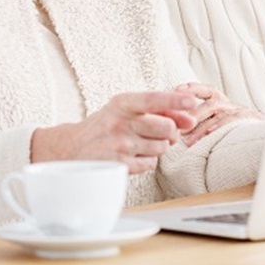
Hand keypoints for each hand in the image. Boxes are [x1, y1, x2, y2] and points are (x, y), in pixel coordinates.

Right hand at [30, 91, 197, 173]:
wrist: (72, 148)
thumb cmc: (107, 125)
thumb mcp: (126, 109)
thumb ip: (158, 109)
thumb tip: (189, 118)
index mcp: (122, 103)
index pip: (152, 99)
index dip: (174, 101)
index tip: (191, 102)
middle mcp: (120, 122)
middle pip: (166, 127)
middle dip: (170, 131)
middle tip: (159, 132)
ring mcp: (119, 145)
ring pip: (162, 147)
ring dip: (158, 147)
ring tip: (139, 142)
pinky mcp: (119, 165)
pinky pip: (151, 163)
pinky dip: (147, 160)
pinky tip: (132, 155)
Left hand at [175, 82, 264, 145]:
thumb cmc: (238, 135)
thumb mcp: (221, 126)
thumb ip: (204, 125)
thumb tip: (179, 131)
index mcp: (225, 104)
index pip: (208, 91)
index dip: (194, 88)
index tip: (177, 89)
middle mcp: (233, 106)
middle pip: (211, 103)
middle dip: (193, 113)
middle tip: (177, 128)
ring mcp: (242, 112)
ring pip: (219, 112)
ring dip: (201, 126)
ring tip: (188, 141)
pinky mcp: (251, 121)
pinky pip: (233, 121)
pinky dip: (220, 126)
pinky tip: (210, 134)